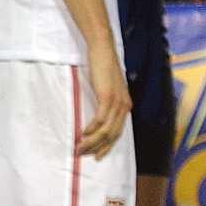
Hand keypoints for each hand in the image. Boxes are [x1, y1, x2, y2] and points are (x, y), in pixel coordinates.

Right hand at [75, 46, 131, 160]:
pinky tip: (83, 133)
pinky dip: (92, 129)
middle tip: (83, 154)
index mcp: (125, 105)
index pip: (118, 133)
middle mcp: (123, 106)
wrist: (103, 49)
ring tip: (80, 147)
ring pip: (106, 130)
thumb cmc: (103, 66)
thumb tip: (98, 115)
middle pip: (112, 135)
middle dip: (97, 148)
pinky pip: (100, 119)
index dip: (107, 146)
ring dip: (92, 142)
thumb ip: (106, 101)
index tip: (97, 156)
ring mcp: (116, 101)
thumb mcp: (108, 87)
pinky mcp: (107, 96)